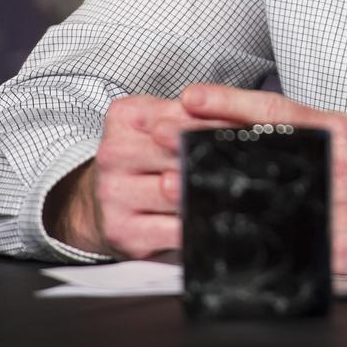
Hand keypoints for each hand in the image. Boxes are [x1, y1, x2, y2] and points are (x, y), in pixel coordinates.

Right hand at [43, 94, 230, 257]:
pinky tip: (213, 218)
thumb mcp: (158, 120)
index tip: (245, 130)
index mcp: (125, 118)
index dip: (217, 124)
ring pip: (176, 191)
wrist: (99, 203)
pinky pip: (171, 230)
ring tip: (233, 189)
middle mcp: (114, 154)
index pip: (181, 116)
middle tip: (247, 162)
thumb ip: (190, 114)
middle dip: (213, 159)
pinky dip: (197, 224)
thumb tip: (235, 117)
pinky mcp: (122, 231)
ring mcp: (114, 194)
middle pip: (178, 153)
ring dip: (207, 191)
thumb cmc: (140, 158)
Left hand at [173, 84, 346, 273]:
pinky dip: (252, 237)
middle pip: (259, 155)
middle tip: (162, 140)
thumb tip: (284, 118)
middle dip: (204, 147)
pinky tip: (217, 236)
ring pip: (266, 199)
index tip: (190, 98)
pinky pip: (289, 241)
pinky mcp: (343, 251)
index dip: (228, 103)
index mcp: (345, 133)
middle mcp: (338, 169)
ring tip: (171, 186)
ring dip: (214, 193)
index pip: (277, 112)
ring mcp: (338, 211)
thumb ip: (328, 124)